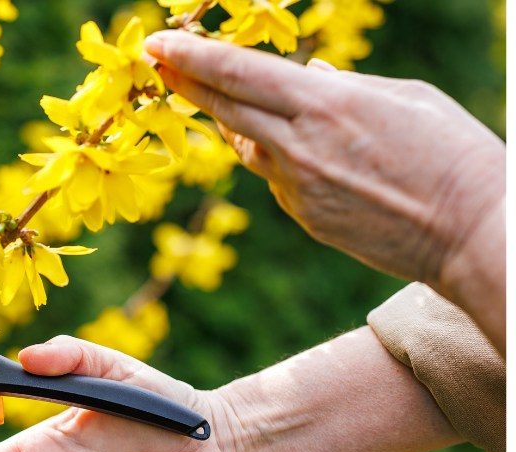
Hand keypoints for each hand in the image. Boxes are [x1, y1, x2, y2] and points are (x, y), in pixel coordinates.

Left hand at [143, 30, 504, 299]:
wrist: (471, 231)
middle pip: (223, 109)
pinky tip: (303, 153)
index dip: (191, 57)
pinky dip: (278, 160)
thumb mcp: (405, 99)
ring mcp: (298, 188)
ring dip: (233, 122)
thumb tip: (311, 74)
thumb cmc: (452, 153)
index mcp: (325, 104)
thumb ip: (345, 86)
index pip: (239, 73)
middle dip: (184, 83)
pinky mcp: (305, 218)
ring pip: (247, 147)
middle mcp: (300, 146)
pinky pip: (277, 180)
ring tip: (227, 101)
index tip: (156, 43)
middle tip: (156, 65)